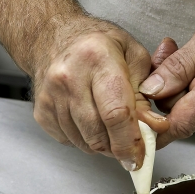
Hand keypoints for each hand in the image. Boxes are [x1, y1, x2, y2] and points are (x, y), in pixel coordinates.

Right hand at [30, 18, 169, 168]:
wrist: (52, 37)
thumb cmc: (97, 43)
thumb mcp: (133, 55)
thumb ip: (146, 92)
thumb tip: (153, 128)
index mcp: (97, 59)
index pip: (116, 113)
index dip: (130, 141)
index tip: (141, 156)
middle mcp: (69, 78)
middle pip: (98, 134)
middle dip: (119, 148)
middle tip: (132, 147)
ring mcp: (51, 96)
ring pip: (84, 142)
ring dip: (104, 146)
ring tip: (112, 129)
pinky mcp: (41, 112)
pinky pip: (69, 140)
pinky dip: (85, 140)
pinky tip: (91, 121)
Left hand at [138, 0, 194, 144]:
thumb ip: (178, 66)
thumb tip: (150, 89)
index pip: (179, 124)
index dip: (151, 120)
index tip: (135, 102)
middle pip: (175, 113)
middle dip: (160, 85)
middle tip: (165, 52)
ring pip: (182, 106)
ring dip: (171, 81)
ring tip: (176, 50)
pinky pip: (192, 101)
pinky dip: (183, 82)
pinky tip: (188, 60)